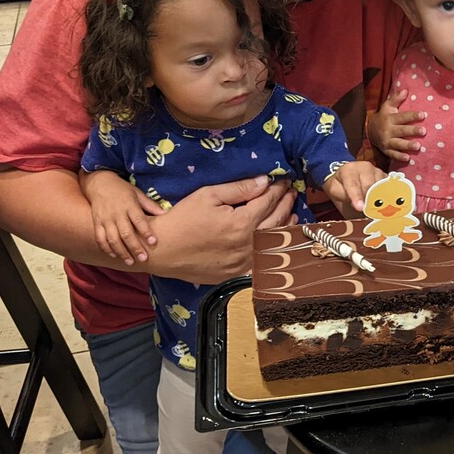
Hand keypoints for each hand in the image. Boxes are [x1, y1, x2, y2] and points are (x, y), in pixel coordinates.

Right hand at [80, 170, 162, 265]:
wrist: (99, 183)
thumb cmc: (122, 190)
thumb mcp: (137, 193)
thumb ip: (150, 205)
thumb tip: (165, 213)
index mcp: (129, 205)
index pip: (139, 220)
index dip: (146, 232)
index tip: (154, 242)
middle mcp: (117, 214)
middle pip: (126, 233)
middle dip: (135, 247)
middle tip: (144, 258)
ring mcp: (105, 219)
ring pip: (113, 239)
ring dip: (121, 252)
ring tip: (130, 262)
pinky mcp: (96, 223)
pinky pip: (100, 238)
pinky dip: (106, 248)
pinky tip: (114, 255)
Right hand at [146, 176, 295, 282]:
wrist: (162, 251)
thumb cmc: (182, 219)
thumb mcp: (208, 195)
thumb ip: (239, 188)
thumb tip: (263, 181)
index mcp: (241, 223)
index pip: (268, 202)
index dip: (278, 189)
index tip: (284, 181)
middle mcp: (247, 244)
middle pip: (276, 220)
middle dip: (286, 203)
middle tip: (291, 192)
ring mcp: (243, 261)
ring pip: (273, 241)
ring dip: (285, 225)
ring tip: (292, 212)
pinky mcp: (237, 273)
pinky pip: (263, 258)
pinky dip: (273, 245)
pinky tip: (277, 237)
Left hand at [323, 161, 386, 216]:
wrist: (348, 176)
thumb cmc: (341, 185)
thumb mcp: (335, 190)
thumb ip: (344, 196)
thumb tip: (360, 206)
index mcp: (349, 170)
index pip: (353, 184)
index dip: (356, 196)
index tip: (360, 208)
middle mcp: (365, 167)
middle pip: (370, 185)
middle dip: (369, 200)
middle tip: (369, 213)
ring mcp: (377, 171)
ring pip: (381, 186)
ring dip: (380, 199)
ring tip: (378, 211)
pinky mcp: (386, 176)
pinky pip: (390, 187)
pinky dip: (389, 196)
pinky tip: (387, 205)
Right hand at [369, 89, 425, 161]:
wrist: (368, 131)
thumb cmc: (383, 117)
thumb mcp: (387, 106)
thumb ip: (396, 99)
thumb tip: (406, 90)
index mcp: (389, 118)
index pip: (402, 117)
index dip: (412, 115)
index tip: (423, 115)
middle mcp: (388, 130)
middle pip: (402, 130)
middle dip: (412, 131)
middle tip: (424, 131)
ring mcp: (386, 141)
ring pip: (398, 144)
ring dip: (407, 145)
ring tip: (418, 146)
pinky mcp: (386, 150)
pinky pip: (393, 154)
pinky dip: (399, 157)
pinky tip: (408, 158)